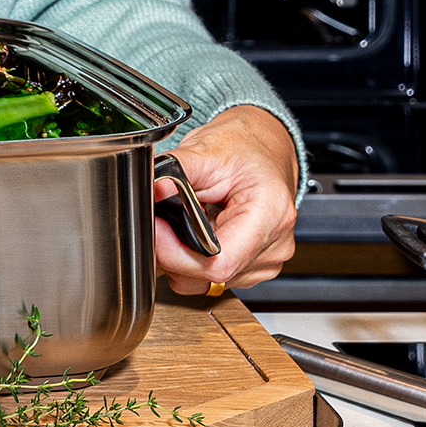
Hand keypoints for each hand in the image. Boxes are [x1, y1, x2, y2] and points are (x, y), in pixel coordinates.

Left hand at [154, 105, 299, 295]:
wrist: (260, 147)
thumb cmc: (242, 146)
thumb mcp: (206, 149)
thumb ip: (174, 170)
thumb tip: (150, 190)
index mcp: (271, 213)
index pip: (218, 263)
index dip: (175, 253)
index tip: (155, 228)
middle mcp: (275, 244)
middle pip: (209, 274)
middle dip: (173, 251)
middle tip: (162, 218)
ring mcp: (267, 261)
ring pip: (206, 281)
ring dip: (183, 255)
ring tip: (187, 219)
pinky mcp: (255, 268)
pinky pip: (213, 277)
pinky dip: (195, 257)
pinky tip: (199, 231)